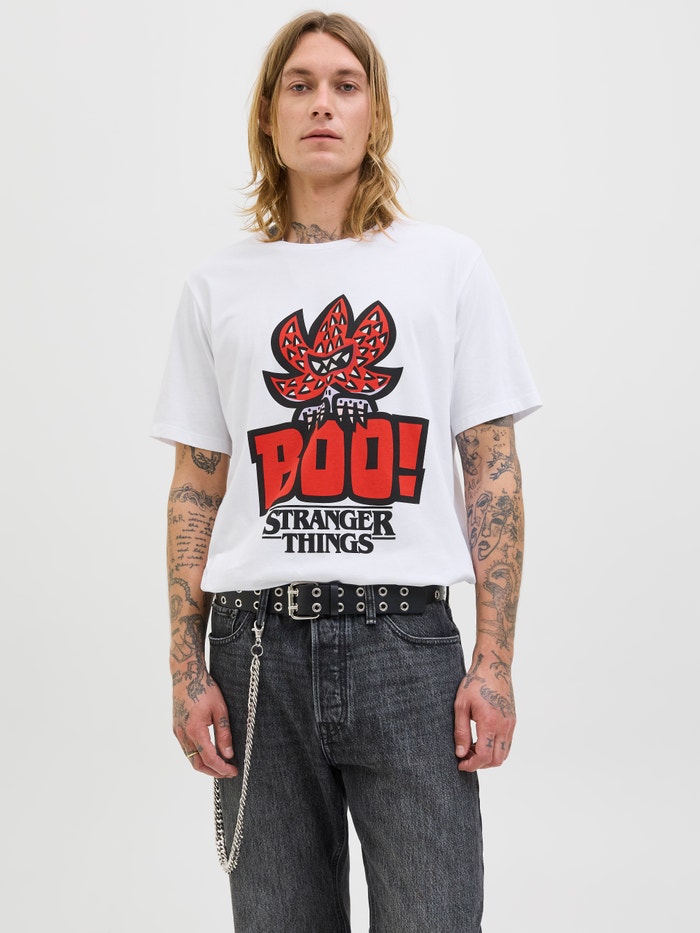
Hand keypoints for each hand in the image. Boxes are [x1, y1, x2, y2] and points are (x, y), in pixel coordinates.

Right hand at [173, 677, 237, 778]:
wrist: (186, 675)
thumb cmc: (204, 689)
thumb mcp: (220, 709)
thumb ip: (224, 733)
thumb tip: (228, 755)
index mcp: (195, 729)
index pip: (208, 758)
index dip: (221, 768)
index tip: (233, 771)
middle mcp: (183, 734)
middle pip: (197, 764)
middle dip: (213, 771)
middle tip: (228, 772)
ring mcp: (178, 732)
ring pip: (190, 758)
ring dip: (205, 765)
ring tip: (222, 764)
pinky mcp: (177, 729)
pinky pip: (187, 749)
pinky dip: (198, 755)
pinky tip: (210, 752)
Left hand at [453, 653, 515, 770]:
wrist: (494, 666)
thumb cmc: (475, 683)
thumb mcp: (461, 706)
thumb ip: (461, 731)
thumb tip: (460, 753)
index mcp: (490, 722)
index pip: (484, 756)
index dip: (472, 765)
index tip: (460, 764)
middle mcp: (504, 726)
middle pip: (497, 760)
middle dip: (480, 764)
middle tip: (465, 757)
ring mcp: (511, 724)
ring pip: (504, 754)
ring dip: (489, 758)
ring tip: (472, 748)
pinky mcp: (513, 721)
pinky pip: (507, 744)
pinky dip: (495, 749)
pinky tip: (481, 740)